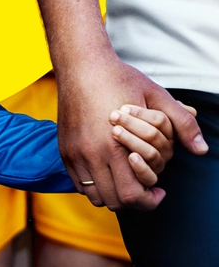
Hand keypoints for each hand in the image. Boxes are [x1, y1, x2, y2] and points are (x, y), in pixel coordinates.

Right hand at [57, 56, 206, 210]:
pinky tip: (106, 170)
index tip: (158, 192)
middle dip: (133, 201)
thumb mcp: (155, 95)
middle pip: (114, 200)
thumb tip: (202, 149)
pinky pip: (78, 182)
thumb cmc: (118, 79)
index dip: (149, 201)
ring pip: (94, 195)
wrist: (81, 65)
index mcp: (115, 146)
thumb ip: (181, 123)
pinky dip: (93, 184)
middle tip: (144, 190)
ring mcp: (75, 151)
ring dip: (112, 193)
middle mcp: (91, 153)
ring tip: (124, 180)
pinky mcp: (65, 147)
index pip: (132, 195)